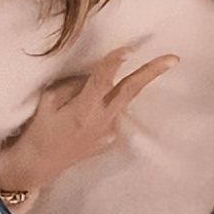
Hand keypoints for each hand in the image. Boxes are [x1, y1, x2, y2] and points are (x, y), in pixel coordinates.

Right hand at [0, 48, 176, 198]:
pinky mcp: (109, 140)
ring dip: (124, 86)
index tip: (130, 49)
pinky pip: (112, 114)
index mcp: (83, 110)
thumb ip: (73, 85)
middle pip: (130, 91)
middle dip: (152, 72)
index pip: (103, 81)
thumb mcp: (49, 100)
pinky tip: (87, 113)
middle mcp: (101, 121)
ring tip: (115, 80)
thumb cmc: (40, 129)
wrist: (40, 164)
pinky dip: (106, 105)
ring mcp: (108, 132)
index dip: (115, 63)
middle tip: (174, 58)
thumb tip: (92, 73)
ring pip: (122, 101)